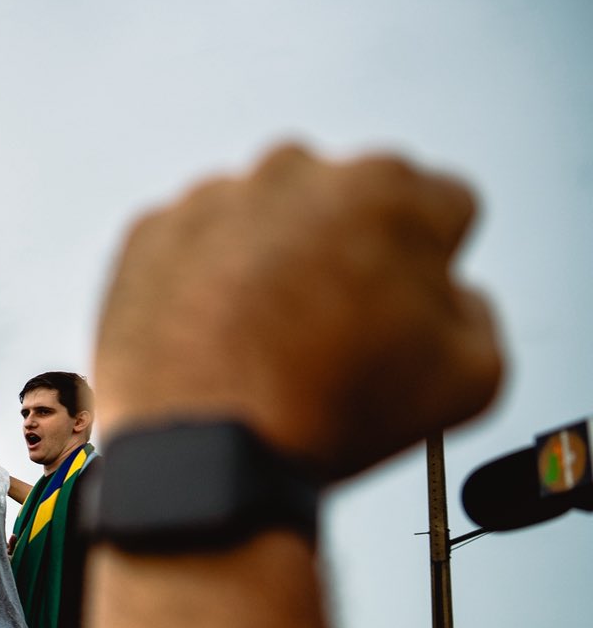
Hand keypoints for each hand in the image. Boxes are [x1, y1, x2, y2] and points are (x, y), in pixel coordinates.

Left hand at [96, 145, 499, 479]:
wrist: (201, 454)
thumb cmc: (320, 414)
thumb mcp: (472, 378)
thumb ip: (478, 313)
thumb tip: (450, 299)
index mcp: (388, 191)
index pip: (440, 208)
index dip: (430, 267)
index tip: (403, 308)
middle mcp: (295, 174)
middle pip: (346, 206)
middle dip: (348, 254)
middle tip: (331, 332)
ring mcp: (214, 199)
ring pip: (266, 222)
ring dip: (273, 264)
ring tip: (266, 343)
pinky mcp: (149, 234)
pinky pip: (194, 247)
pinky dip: (203, 280)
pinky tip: (215, 338)